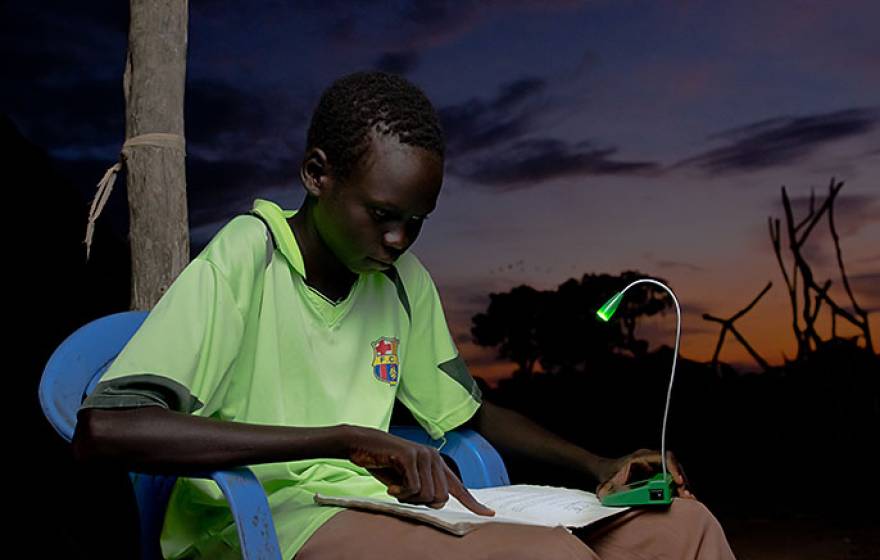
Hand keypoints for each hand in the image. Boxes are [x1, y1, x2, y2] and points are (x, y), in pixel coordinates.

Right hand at [345, 426, 495, 515]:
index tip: (489, 513)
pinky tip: (392, 484)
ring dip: (408, 497)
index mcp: (436, 463)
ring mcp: (423, 455)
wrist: (361, 445)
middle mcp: (434, 457)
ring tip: (397, 485)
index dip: (473, 502)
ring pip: (428, 495)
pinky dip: (400, 492)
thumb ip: (424, 490)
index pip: (459, 487)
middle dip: (421, 502)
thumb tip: (438, 504)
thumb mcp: (407, 481)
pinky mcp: (411, 456)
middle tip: (404, 492)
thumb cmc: (384, 465)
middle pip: (440, 498)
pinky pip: (414, 488)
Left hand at [595, 448, 695, 500]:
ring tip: (687, 498)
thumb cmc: (608, 476)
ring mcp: (655, 466)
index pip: (663, 457)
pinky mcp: (657, 474)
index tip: (678, 482)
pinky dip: (677, 489)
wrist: (605, 472)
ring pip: (674, 473)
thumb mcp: (609, 486)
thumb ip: (615, 493)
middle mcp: (650, 460)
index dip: (673, 469)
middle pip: (673, 466)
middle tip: (686, 495)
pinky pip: (671, 479)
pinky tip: (681, 498)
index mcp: (640, 458)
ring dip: (682, 486)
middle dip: (682, 481)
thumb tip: (622, 499)